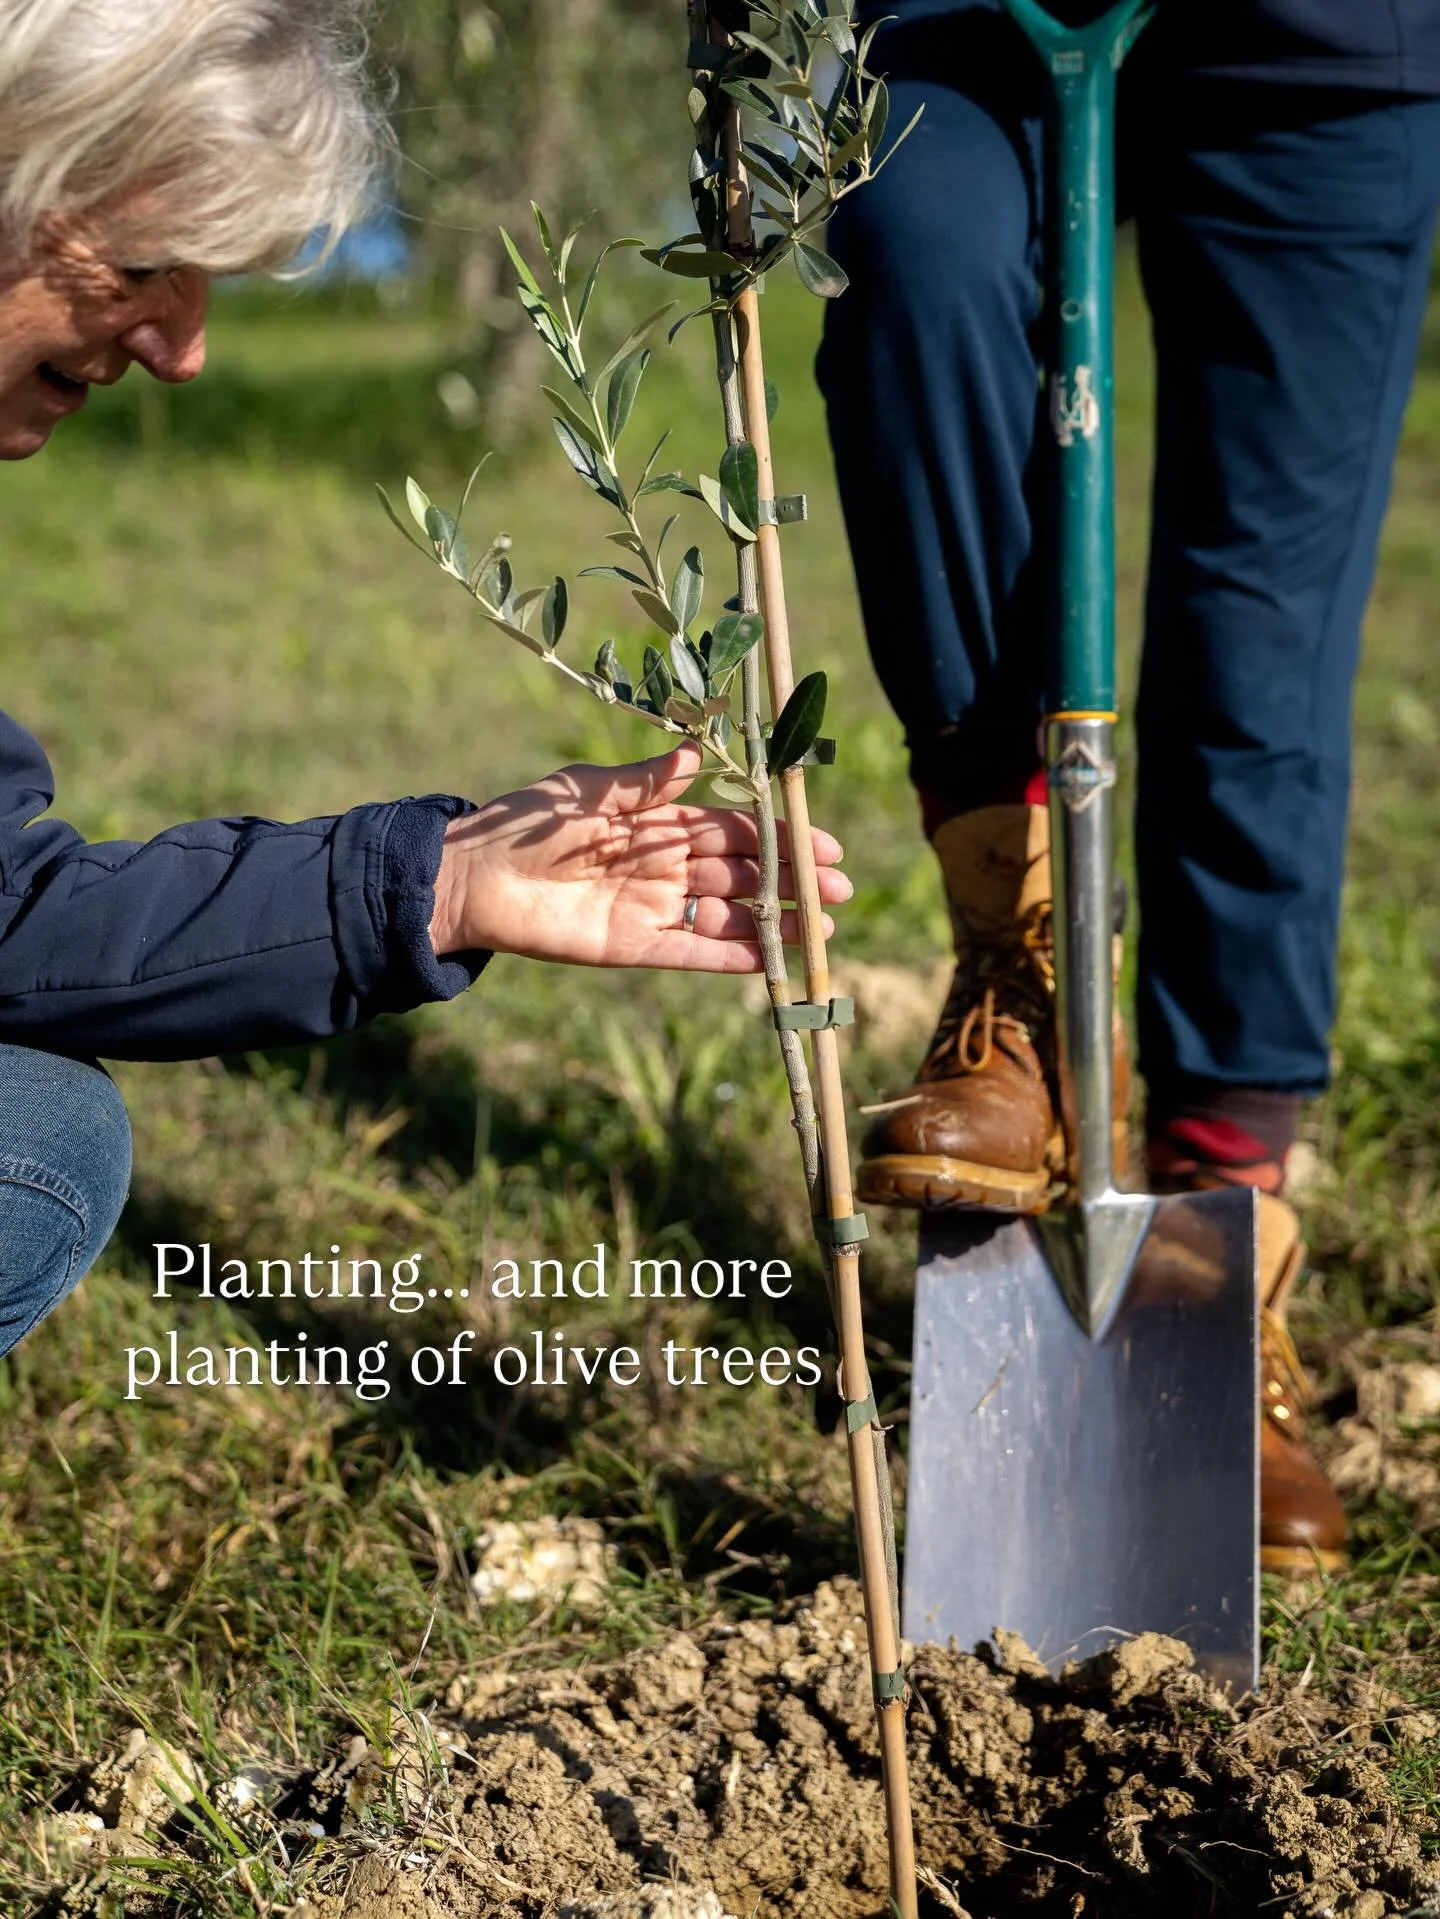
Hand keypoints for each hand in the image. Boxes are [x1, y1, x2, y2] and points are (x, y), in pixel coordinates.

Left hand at [429, 743, 850, 971]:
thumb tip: (696, 755)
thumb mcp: (588, 791)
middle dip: (791, 882)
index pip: (733, 830)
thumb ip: (645, 783)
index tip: (822, 847)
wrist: (472, 878)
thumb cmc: (526, 824)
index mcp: (657, 822)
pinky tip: (773, 960)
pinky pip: (695, 953)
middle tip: (839, 891)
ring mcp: (653, 908)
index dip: (779, 837)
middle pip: (742, 875)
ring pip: (729, 916)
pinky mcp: (636, 947)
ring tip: (823, 931)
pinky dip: (734, 957)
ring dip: (776, 923)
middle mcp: (663, 866)